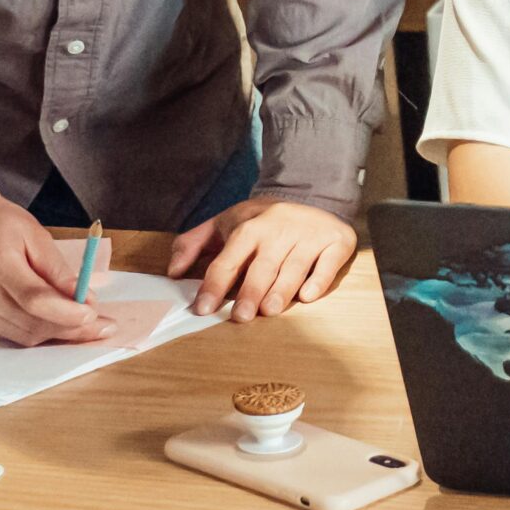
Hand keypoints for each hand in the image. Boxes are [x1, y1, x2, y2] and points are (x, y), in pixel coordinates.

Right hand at [0, 194, 113, 346]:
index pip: (36, 300)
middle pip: (30, 324)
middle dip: (70, 329)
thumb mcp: (34, 233)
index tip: (94, 317)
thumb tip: (84, 300)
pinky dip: (32, 331)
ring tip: (79, 323)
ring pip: (21, 337)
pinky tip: (47, 320)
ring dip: (54, 333)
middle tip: (99, 327)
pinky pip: (6, 336)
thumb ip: (58, 269)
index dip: (68, 314)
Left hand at [168, 197, 358, 320]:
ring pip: (294, 267)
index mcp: (249, 227)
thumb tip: (173, 272)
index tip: (204, 308)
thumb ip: (193, 244)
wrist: (311, 193)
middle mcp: (279, 230)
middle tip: (241, 317)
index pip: (228, 259)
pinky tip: (308, 295)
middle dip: (251, 291)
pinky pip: (328, 263)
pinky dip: (319, 279)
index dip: (214, 285)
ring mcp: (309, 235)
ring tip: (270, 310)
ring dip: (282, 290)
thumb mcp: (225, 223)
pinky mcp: (336, 241)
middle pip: (263, 266)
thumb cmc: (262, 220)